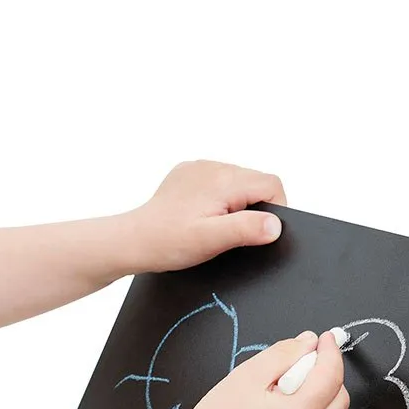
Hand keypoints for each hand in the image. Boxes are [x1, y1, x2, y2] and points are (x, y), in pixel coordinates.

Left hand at [128, 160, 286, 272]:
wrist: (133, 240)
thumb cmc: (167, 241)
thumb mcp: (211, 241)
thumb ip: (246, 229)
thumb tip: (275, 225)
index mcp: (223, 179)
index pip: (272, 184)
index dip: (274, 210)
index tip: (256, 230)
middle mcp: (213, 166)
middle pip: (257, 182)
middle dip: (253, 208)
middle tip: (228, 231)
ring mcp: (199, 168)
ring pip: (239, 182)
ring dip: (235, 204)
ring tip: (212, 224)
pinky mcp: (189, 174)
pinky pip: (219, 182)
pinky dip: (219, 199)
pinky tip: (202, 216)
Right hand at [178, 330, 349, 408]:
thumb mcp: (249, 374)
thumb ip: (284, 353)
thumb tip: (309, 342)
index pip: (332, 376)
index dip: (331, 351)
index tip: (326, 338)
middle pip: (340, 397)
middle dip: (328, 375)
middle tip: (298, 365)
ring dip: (319, 396)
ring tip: (282, 391)